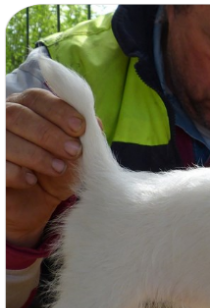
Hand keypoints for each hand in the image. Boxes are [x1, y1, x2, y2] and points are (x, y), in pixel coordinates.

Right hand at [6, 88, 84, 247]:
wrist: (40, 203)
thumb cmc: (58, 170)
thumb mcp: (77, 154)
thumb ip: (85, 136)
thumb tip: (95, 123)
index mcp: (27, 108)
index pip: (37, 98)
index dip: (59, 111)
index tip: (80, 127)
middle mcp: (4, 119)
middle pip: (18, 115)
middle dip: (49, 134)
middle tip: (73, 151)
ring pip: (5, 139)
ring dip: (37, 154)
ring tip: (59, 168)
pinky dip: (17, 172)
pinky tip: (32, 180)